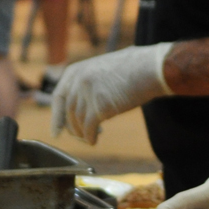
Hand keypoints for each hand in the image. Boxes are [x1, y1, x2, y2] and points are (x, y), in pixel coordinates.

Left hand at [50, 42, 173, 143]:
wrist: (152, 68)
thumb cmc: (134, 69)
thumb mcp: (103, 70)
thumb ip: (89, 83)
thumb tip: (82, 107)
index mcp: (77, 70)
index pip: (59, 97)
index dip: (56, 116)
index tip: (56, 132)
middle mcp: (79, 80)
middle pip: (69, 112)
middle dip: (73, 128)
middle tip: (81, 136)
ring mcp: (88, 93)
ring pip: (78, 121)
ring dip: (83, 133)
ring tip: (91, 137)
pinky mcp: (100, 106)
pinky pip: (89, 128)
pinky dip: (90, 137)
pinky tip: (94, 141)